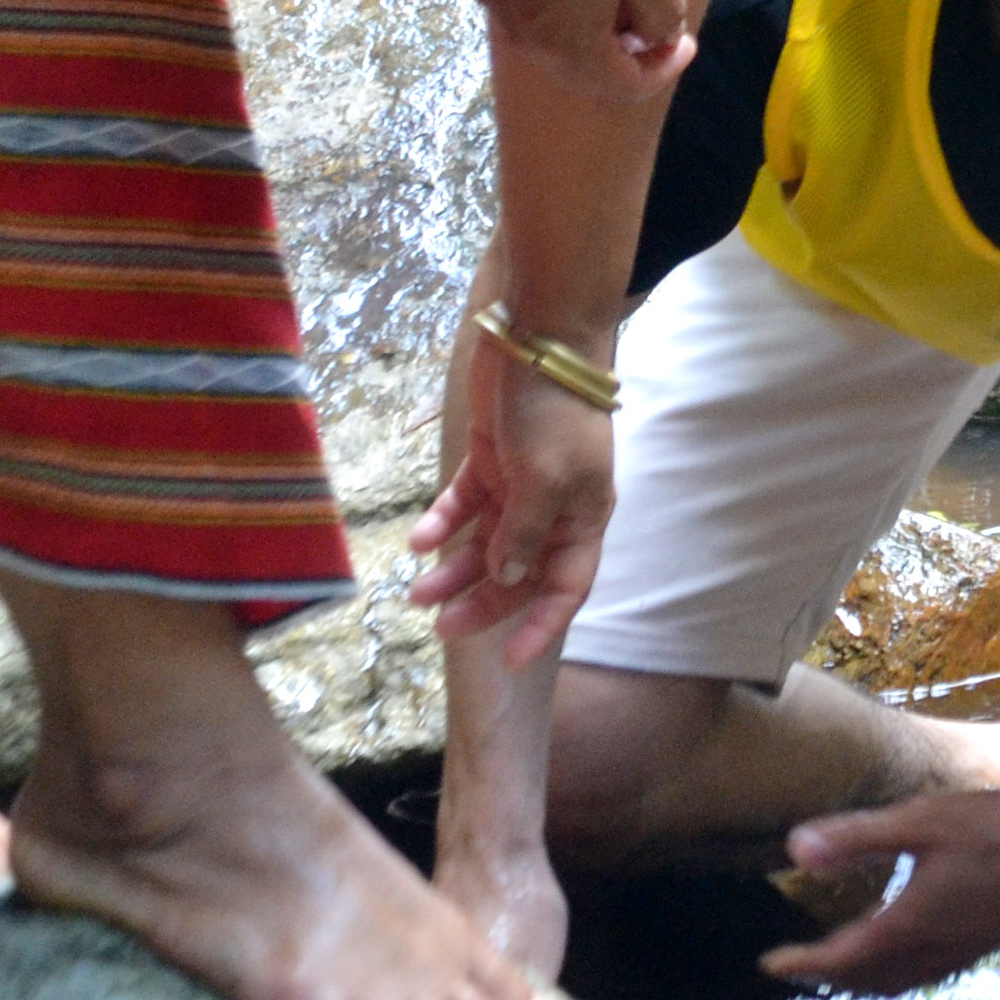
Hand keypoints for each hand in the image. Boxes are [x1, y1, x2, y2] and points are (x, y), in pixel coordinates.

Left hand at [407, 317, 618, 667]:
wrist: (538, 337)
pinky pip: (464, 505)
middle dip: (481, 600)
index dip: (541, 627)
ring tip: (414, 591)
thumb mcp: (544, 480)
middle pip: (518, 571)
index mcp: (584, 517)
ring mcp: (521, 483)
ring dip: (453, 567)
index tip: (508, 662)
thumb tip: (510, 580)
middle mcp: (554, 507)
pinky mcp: (491, 459)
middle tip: (437, 624)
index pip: (568, 587)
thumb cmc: (553, 412)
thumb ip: (524, 536)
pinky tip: (418, 539)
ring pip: (485, 542)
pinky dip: (442, 523)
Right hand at [461, 0, 692, 105]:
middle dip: (631, 55)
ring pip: (561, 45)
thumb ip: (662, 13)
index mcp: (572, 50)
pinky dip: (567, 11)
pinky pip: (538, 17)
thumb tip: (658, 36)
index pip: (628, 86)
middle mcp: (532, 46)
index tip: (687, 39)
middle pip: (590, 73)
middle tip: (660, 23)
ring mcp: (505, 18)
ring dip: (598, 33)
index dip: (666, 67)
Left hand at [759, 791, 999, 994]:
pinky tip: (892, 948)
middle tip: (794, 964)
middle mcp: (927, 953)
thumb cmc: (997, 831)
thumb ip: (857, 836)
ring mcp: (954, 956)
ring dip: (855, 980)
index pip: (839, 958)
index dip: (800, 963)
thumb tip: (794, 849)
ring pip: (890, 984)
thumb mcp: (922, 821)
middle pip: (862, 980)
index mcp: (906, 925)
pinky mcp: (974, 950)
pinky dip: (886, 975)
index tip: (770, 963)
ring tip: (834, 963)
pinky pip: (915, 978)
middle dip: (824, 976)